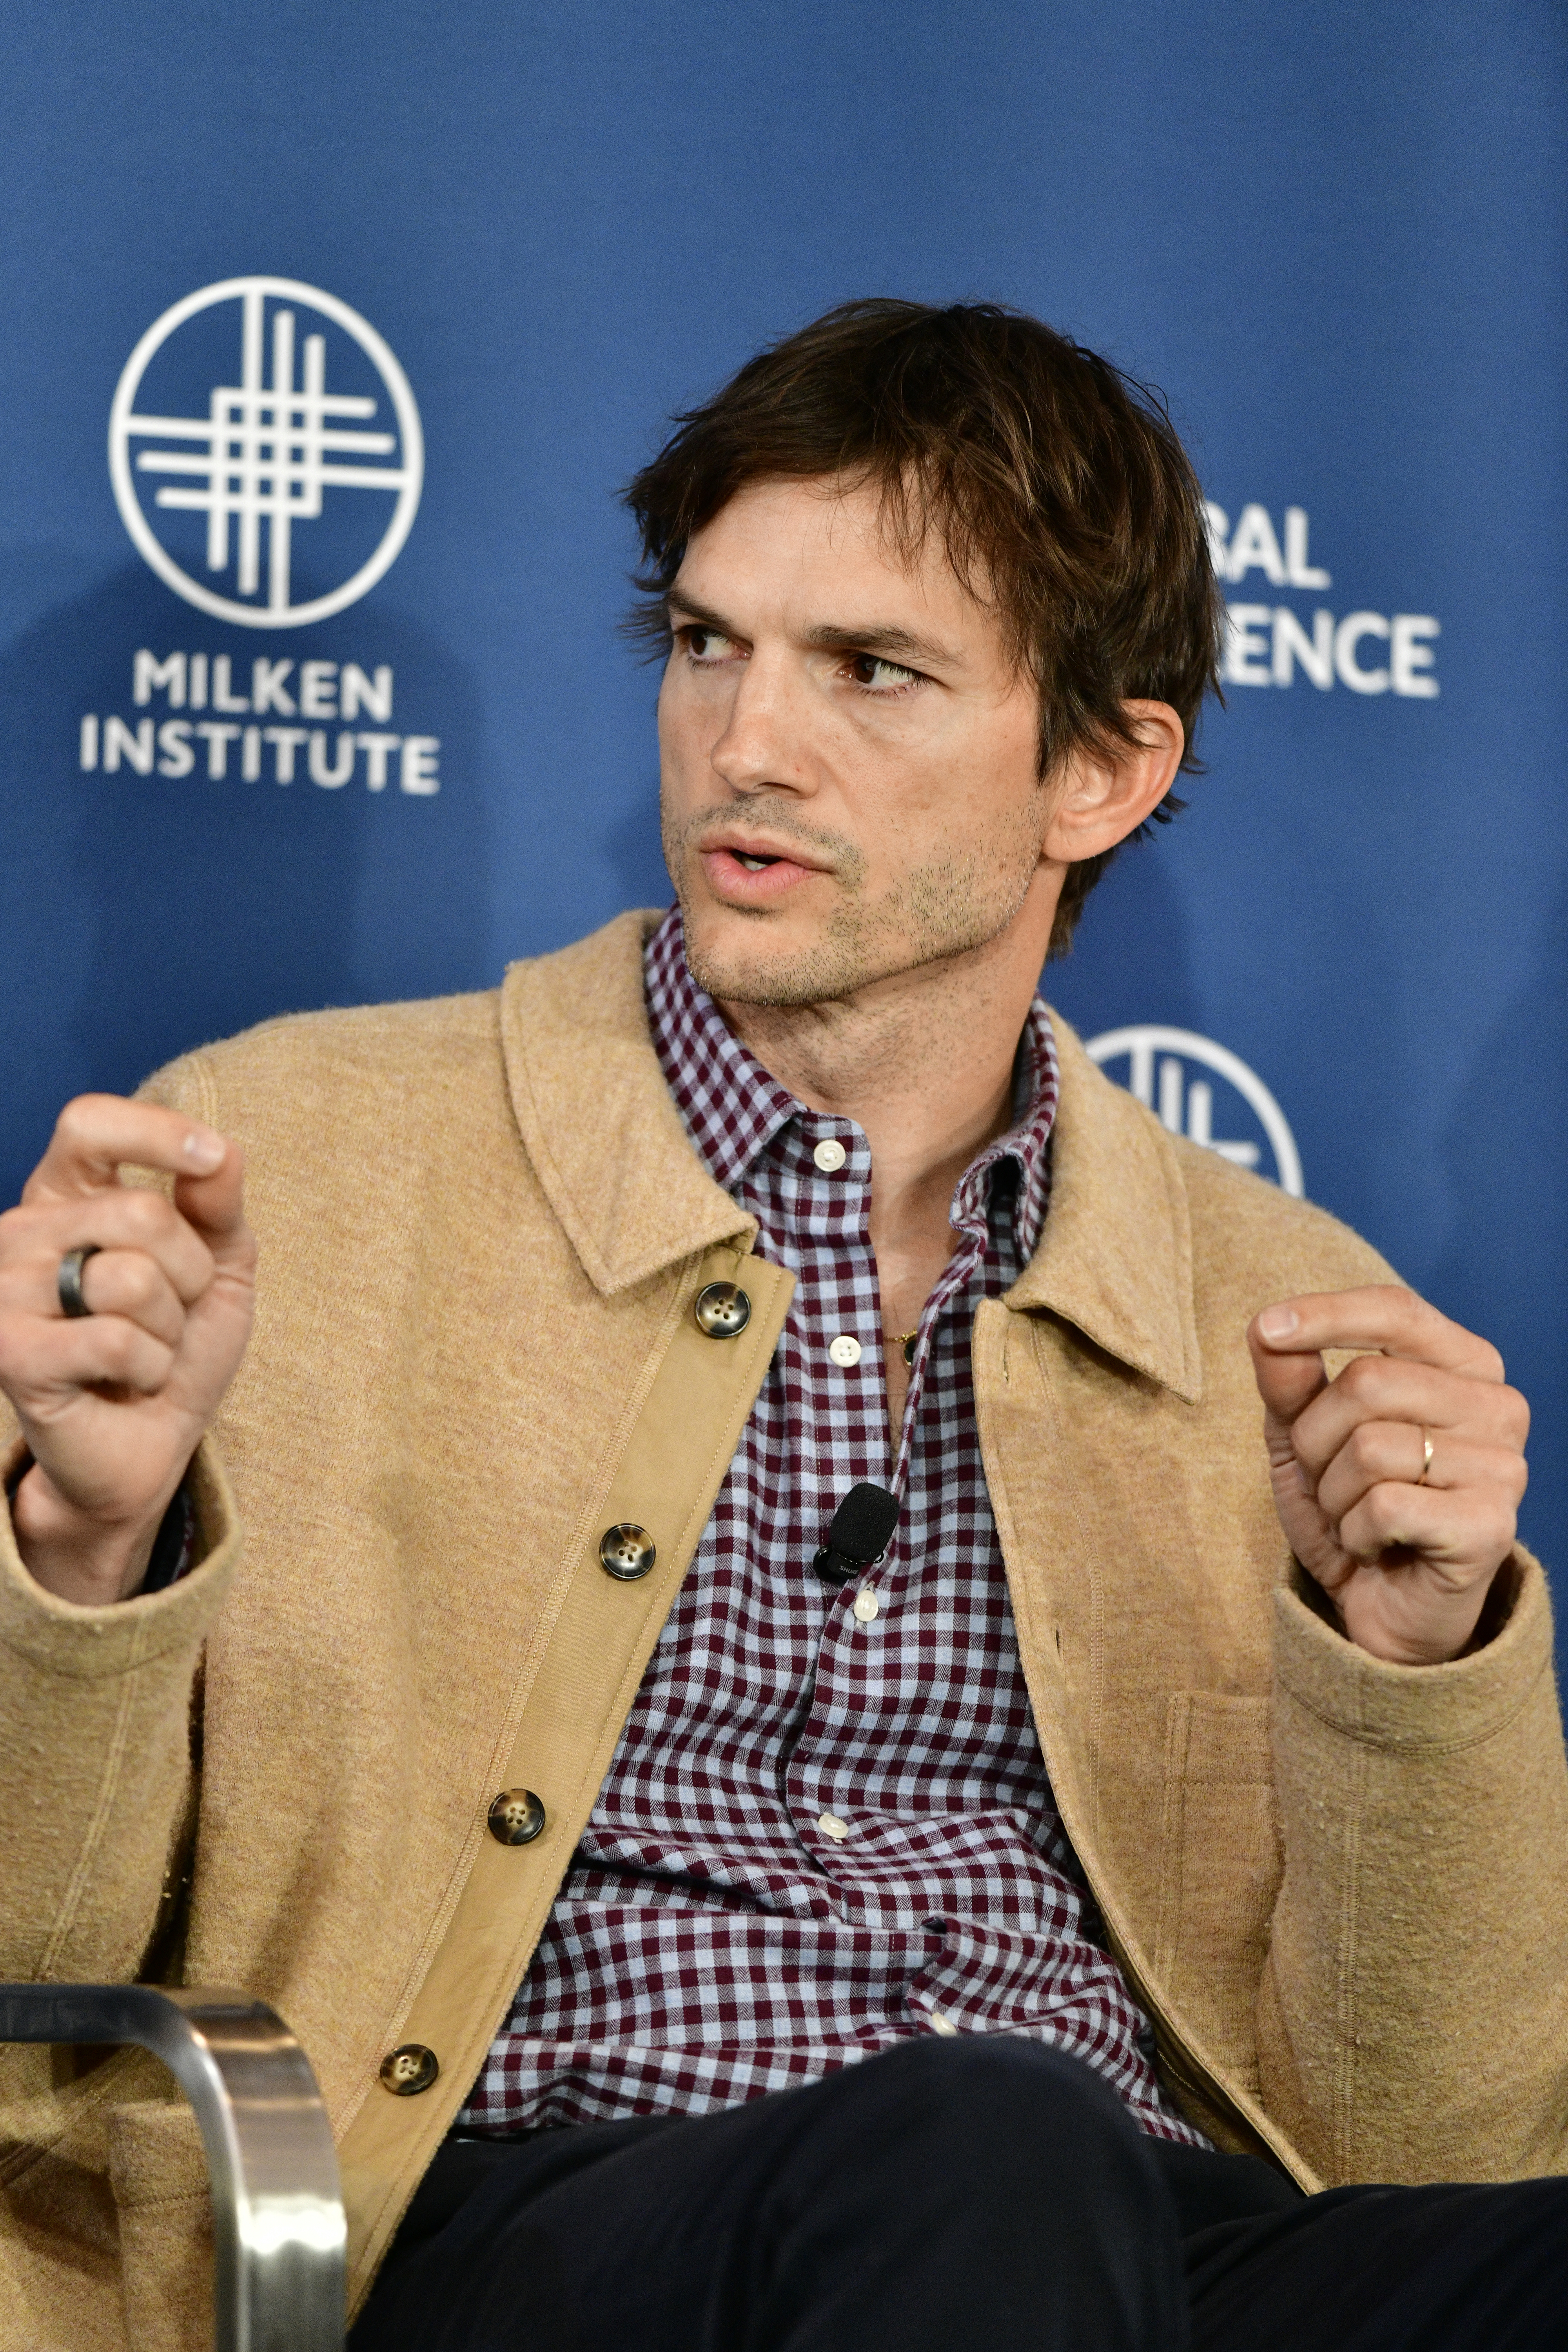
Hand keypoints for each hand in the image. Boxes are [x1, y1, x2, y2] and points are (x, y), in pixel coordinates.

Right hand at [0, 1096, 255, 1603]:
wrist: (149, 1444)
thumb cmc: (176, 1344)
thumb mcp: (215, 1264)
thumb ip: (216, 1202)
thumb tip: (221, 1150)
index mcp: (63, 1196)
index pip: (88, 1124)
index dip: (156, 1133)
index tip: (210, 1159)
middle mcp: (20, 1232)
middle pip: (140, 1213)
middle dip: (188, 1273)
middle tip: (170, 1314)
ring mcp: (4, 1292)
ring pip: (131, 1278)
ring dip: (167, 1327)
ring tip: (143, 1350)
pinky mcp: (11, 1354)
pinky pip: (116, 1340)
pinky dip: (147, 1367)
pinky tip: (124, 1382)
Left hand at [1247, 1286, 1527, 1664]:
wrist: (1383, 1607)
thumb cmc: (1351, 1506)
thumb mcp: (1302, 1436)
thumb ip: (1288, 1380)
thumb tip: (1268, 1329)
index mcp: (1464, 1364)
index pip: (1396, 1311)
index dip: (1326, 1314)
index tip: (1267, 1328)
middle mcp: (1498, 1405)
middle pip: (1366, 1382)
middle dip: (1317, 1438)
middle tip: (1330, 1481)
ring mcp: (1503, 1465)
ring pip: (1370, 1446)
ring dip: (1334, 1492)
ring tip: (1355, 1516)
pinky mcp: (1491, 1524)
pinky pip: (1385, 1504)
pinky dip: (1356, 1531)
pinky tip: (1377, 1545)